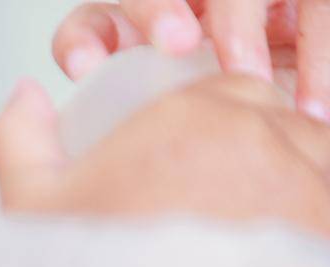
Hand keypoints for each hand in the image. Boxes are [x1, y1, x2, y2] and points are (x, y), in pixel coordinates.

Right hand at [0, 73, 329, 238]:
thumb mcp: (32, 212)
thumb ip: (21, 142)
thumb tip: (26, 99)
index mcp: (186, 118)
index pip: (224, 90)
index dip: (206, 126)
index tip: (188, 165)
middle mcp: (256, 140)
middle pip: (274, 121)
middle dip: (253, 154)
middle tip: (214, 206)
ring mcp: (302, 181)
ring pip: (310, 160)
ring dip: (286, 187)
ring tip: (241, 237)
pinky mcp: (322, 222)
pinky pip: (319, 204)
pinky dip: (302, 224)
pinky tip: (264, 259)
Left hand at [53, 1, 329, 119]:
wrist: (306, 120)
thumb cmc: (219, 139)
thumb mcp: (165, 138)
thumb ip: (116, 142)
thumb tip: (62, 151)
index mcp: (140, 37)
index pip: (96, 25)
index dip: (83, 40)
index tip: (83, 70)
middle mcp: (189, 8)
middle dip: (158, 11)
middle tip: (178, 44)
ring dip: (237, 32)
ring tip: (249, 78)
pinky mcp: (306, 3)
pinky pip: (315, 12)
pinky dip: (315, 59)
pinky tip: (309, 107)